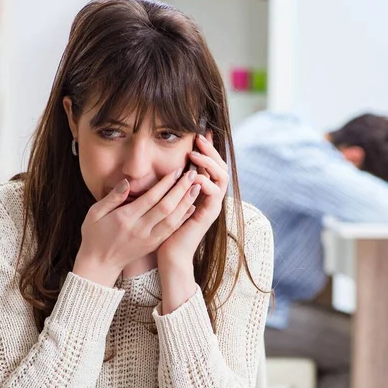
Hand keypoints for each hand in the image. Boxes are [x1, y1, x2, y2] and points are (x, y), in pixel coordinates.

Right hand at [74, 164, 200, 277]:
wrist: (99, 265)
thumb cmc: (94, 236)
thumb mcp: (94, 214)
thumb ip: (112, 198)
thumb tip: (127, 182)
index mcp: (125, 219)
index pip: (150, 198)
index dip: (165, 184)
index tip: (176, 171)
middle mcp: (140, 229)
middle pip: (166, 207)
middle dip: (181, 190)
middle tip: (193, 175)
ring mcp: (149, 239)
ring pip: (173, 219)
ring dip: (187, 203)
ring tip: (198, 187)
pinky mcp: (153, 245)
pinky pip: (171, 230)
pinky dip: (183, 218)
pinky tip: (192, 207)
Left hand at [156, 130, 227, 266]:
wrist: (171, 255)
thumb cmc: (165, 228)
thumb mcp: (168, 200)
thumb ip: (172, 183)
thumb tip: (165, 163)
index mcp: (203, 192)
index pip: (212, 165)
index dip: (208, 149)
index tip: (199, 133)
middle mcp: (211, 197)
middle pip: (221, 167)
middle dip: (211, 151)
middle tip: (199, 137)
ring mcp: (212, 205)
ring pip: (222, 177)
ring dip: (209, 163)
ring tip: (194, 155)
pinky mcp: (209, 215)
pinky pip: (214, 194)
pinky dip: (206, 182)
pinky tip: (194, 176)